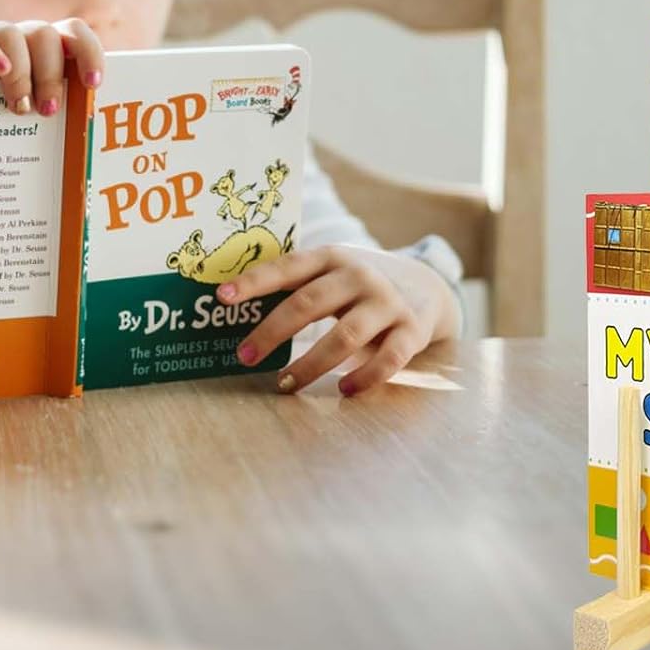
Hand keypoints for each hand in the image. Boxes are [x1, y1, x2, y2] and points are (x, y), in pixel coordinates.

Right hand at [0, 17, 104, 115]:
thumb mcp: (24, 121)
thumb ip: (49, 121)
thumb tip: (80, 161)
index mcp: (44, 52)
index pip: (74, 34)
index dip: (89, 53)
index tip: (93, 84)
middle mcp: (20, 39)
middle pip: (46, 36)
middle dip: (53, 75)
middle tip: (48, 111)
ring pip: (14, 34)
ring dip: (23, 72)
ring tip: (18, 107)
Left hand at [216, 244, 459, 396]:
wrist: (426, 286)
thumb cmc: (360, 285)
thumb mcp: (333, 273)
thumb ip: (298, 286)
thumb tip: (235, 311)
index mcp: (333, 257)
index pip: (289, 266)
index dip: (255, 280)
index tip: (222, 296)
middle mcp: (359, 276)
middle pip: (309, 303)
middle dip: (272, 331)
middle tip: (244, 356)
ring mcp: (387, 302)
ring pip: (344, 336)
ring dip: (310, 364)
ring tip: (285, 384)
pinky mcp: (411, 330)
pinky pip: (388, 359)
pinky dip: (364, 378)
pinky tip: (344, 391)